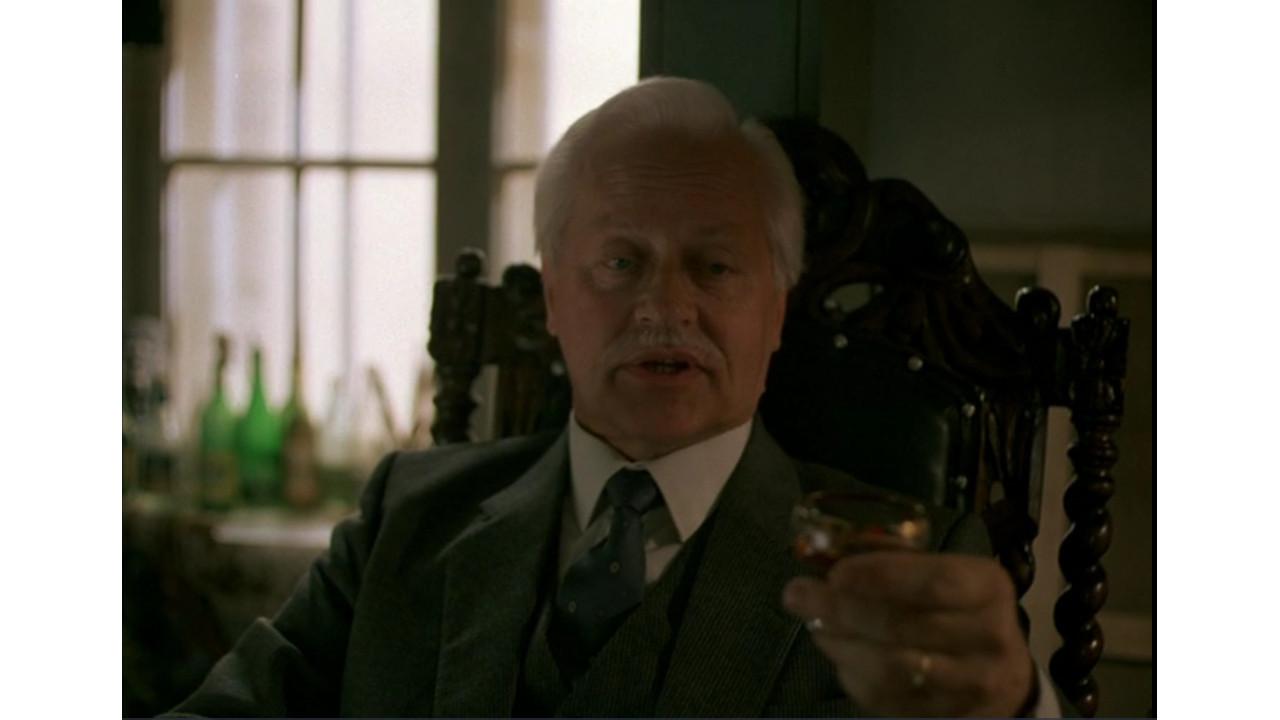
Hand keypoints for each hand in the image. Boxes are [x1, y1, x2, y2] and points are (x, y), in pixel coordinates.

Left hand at [782, 552, 1034, 716]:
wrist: (1003, 675)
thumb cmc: (959, 609)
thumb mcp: (945, 573)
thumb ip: (895, 562)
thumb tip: (826, 553)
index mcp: (987, 587)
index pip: (933, 583)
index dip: (879, 577)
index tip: (835, 573)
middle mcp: (988, 637)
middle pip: (903, 626)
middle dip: (840, 609)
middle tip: (798, 596)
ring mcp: (972, 684)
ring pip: (890, 669)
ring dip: (840, 645)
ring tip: (816, 626)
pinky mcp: (949, 716)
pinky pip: (887, 699)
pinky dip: (852, 675)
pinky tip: (839, 654)